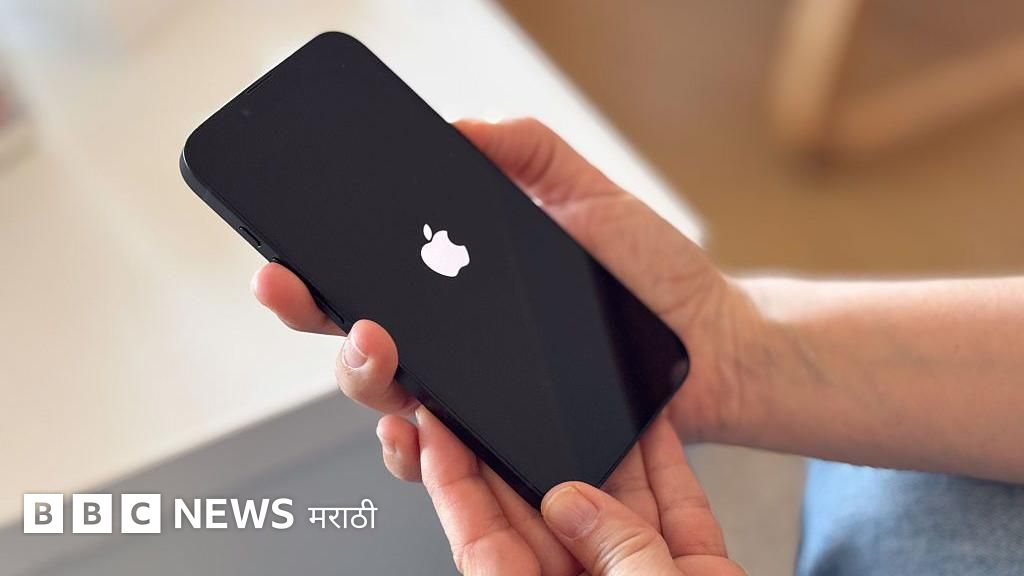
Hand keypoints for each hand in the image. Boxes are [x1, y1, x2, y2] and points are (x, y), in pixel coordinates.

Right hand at [252, 117, 757, 445]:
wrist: (710, 344)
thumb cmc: (652, 276)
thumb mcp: (590, 196)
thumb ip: (528, 153)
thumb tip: (457, 127)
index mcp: (461, 285)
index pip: (371, 277)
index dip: (314, 270)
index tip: (283, 255)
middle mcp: (456, 342)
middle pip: (356, 338)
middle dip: (311, 317)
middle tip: (302, 292)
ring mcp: (476, 394)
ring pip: (385, 397)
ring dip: (359, 375)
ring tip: (375, 346)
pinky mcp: (505, 441)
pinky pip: (440, 458)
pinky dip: (413, 450)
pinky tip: (415, 430)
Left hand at [414, 406, 743, 574]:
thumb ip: (612, 558)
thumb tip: (572, 501)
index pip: (485, 548)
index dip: (455, 488)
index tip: (436, 433)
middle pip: (543, 517)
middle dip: (525, 451)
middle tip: (504, 395)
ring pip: (613, 506)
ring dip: (603, 447)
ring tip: (579, 391)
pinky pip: (677, 515)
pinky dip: (668, 469)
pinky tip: (655, 426)